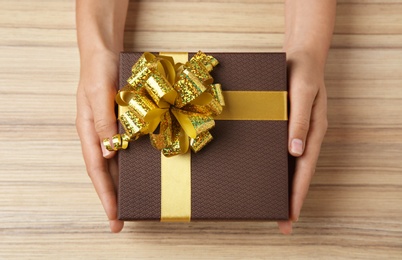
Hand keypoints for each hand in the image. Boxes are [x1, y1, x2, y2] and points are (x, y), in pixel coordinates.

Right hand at [76, 49, 123, 231]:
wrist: (104, 50)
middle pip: (105, 172)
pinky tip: (141, 173)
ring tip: (133, 203)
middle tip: (122, 221)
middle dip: (113, 197)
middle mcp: (99, 134)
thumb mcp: (99, 94)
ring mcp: (111, 129)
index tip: (114, 216)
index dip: (105, 194)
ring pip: (116, 163)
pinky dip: (132, 163)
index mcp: (88, 130)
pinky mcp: (122, 121)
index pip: (96, 170)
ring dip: (123, 183)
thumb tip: (108, 155)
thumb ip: (104, 123)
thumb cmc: (99, 69)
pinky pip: (127, 147)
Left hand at [277, 50, 327, 233]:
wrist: (300, 55)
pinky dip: (277, 167)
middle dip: (291, 198)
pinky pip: (281, 151)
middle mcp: (305, 136)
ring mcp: (295, 132)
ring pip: (290, 165)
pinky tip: (267, 175)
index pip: (304, 169)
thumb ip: (299, 121)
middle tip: (282, 223)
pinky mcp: (285, 126)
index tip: (290, 215)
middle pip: (298, 172)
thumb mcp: (302, 93)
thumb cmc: (303, 72)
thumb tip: (295, 152)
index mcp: (313, 131)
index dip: (297, 193)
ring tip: (273, 206)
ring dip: (283, 185)